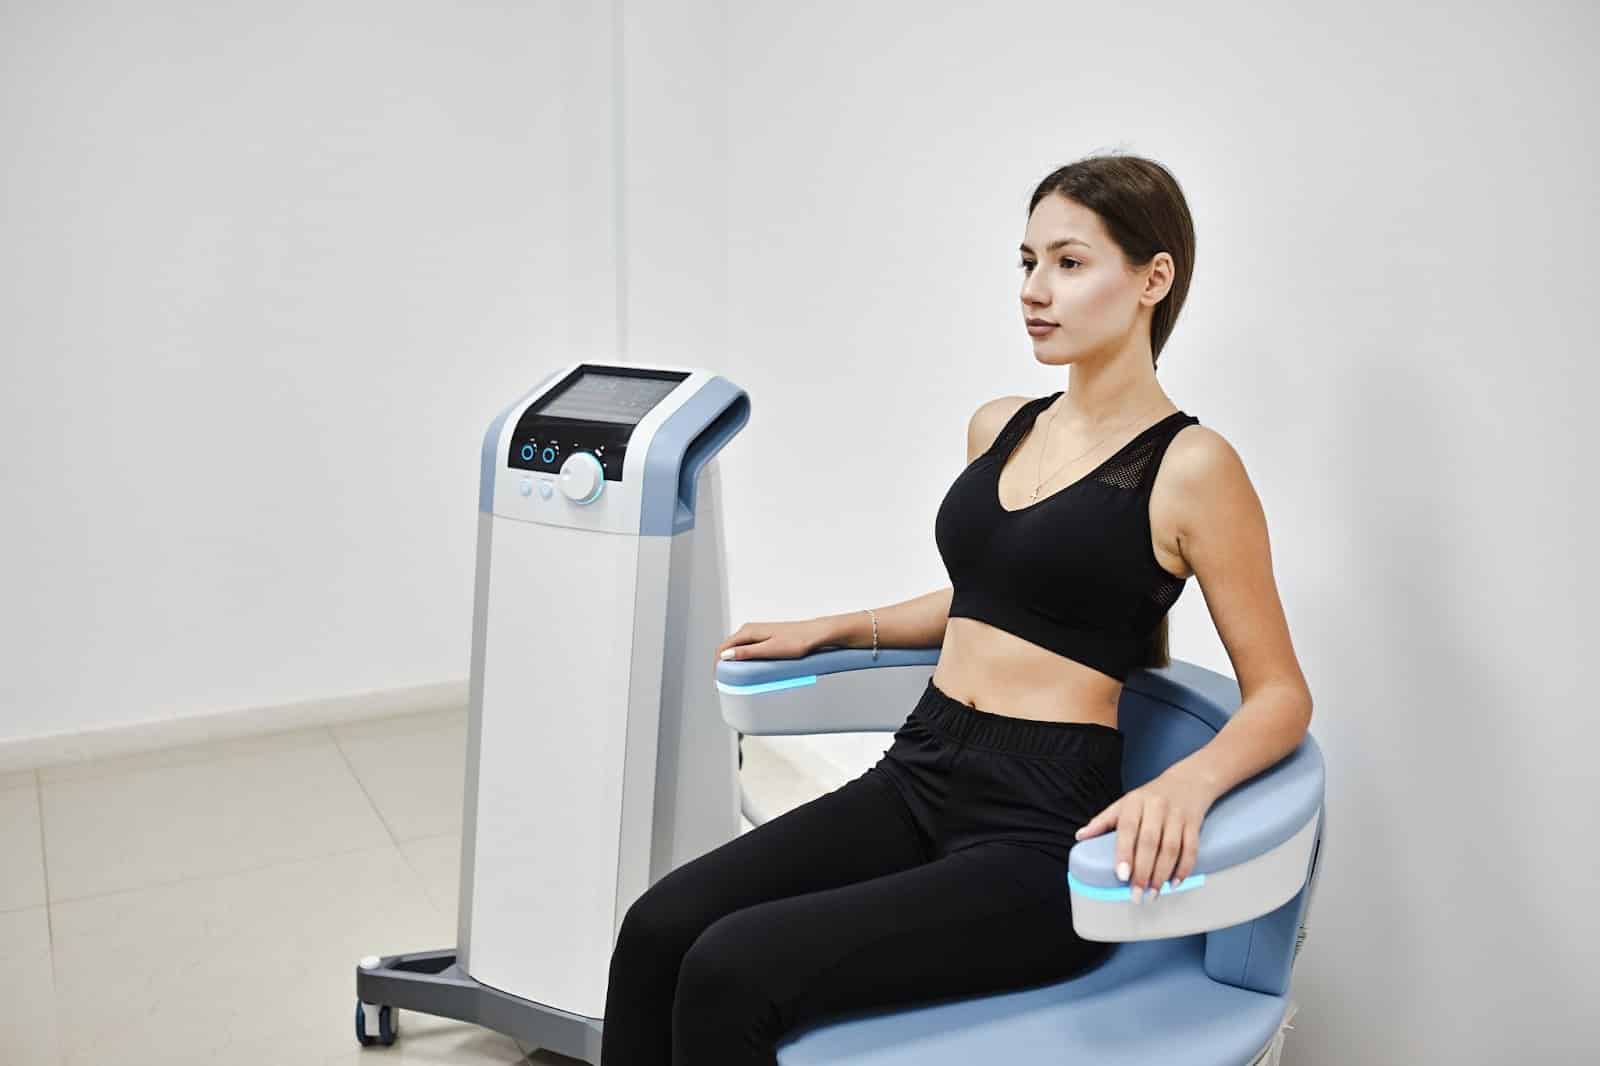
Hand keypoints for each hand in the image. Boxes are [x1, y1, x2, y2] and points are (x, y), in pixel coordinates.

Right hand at [713, 619, 828, 670]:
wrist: (815, 634)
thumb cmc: (797, 640)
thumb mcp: (769, 650)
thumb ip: (747, 653)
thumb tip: (726, 655)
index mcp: (748, 631)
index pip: (722, 648)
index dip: (717, 664)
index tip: (719, 679)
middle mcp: (750, 630)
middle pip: (729, 648)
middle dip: (724, 664)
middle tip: (726, 681)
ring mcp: (758, 633)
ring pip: (738, 648)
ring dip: (734, 662)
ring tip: (737, 676)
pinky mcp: (766, 637)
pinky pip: (748, 648)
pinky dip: (745, 658)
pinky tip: (751, 667)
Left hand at [1073, 767, 1218, 902]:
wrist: (1188, 781)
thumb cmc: (1150, 797)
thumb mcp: (1124, 804)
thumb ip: (1103, 821)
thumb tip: (1080, 837)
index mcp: (1135, 802)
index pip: (1128, 828)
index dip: (1124, 852)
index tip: (1121, 875)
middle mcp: (1156, 807)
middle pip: (1150, 842)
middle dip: (1143, 871)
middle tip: (1137, 894)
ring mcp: (1177, 815)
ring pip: (1171, 848)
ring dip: (1162, 874)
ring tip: (1153, 893)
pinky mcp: (1194, 824)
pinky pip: (1191, 849)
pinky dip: (1184, 868)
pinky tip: (1174, 883)